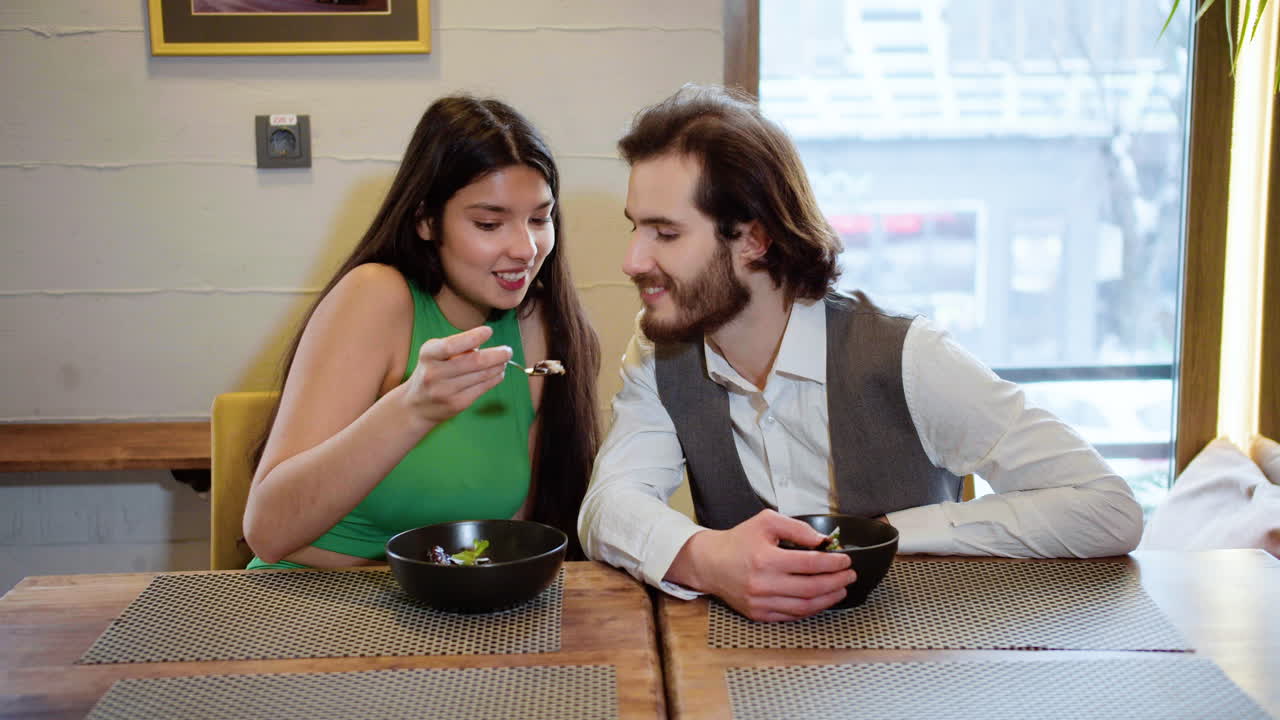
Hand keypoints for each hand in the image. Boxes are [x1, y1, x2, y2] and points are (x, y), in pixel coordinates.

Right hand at [402, 325, 510, 426]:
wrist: (416, 406)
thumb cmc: (431, 371)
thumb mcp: (434, 354)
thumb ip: (456, 347)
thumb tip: (483, 346)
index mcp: (428, 355)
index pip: (452, 345)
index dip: (473, 337)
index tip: (489, 331)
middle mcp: (434, 374)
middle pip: (474, 362)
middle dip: (497, 355)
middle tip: (508, 350)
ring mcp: (445, 391)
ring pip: (481, 376)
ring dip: (498, 366)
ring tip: (504, 360)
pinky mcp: (456, 404)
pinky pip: (482, 388)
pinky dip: (494, 378)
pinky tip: (499, 373)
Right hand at [668, 509, 855, 621]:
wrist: (710, 563)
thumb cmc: (738, 541)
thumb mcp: (766, 522)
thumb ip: (797, 528)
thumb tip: (823, 541)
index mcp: (765, 558)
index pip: (810, 563)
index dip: (833, 563)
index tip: (845, 559)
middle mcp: (763, 583)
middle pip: (811, 588)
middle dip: (837, 582)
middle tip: (849, 575)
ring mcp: (760, 602)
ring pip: (804, 607)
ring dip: (828, 599)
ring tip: (841, 589)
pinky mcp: (758, 614)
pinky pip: (791, 616)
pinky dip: (810, 609)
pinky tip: (820, 600)